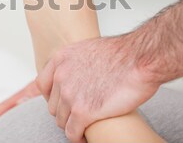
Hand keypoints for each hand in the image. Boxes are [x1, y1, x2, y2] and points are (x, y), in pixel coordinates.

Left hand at [36, 35, 159, 142]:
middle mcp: (61, 76)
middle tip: (78, 116)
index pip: (42, 84)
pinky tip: (86, 137)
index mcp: (61, 59)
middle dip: (64, 112)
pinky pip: (72, 132)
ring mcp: (70, 94)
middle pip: (53, 105)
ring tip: (83, 127)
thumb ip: (75, 62)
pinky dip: (78, 137)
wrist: (140, 59)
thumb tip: (76, 74)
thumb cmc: (123, 54)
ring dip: (72, 125)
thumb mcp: (88, 49)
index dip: (52, 96)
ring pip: (61, 120)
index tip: (61, 103)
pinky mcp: (83, 112)